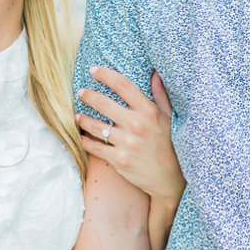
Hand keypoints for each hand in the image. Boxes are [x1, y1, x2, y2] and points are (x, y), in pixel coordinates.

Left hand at [77, 66, 183, 203]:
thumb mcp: (170, 119)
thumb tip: (155, 74)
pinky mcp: (118, 160)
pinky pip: (94, 147)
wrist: (171, 180)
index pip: (123, 85)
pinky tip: (82, 137)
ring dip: (83, 119)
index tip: (94, 70)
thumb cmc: (171, 146)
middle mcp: (137, 125)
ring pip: (94, 125)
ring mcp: (127, 143)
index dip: (105, 75)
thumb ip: (160, 96)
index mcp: (149, 112)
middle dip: (87, 95)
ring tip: (78, 116)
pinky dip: (85, 141)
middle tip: (81, 92)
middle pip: (103, 103)